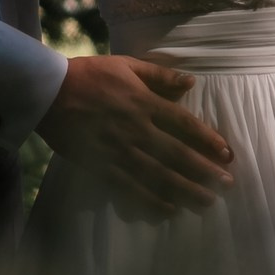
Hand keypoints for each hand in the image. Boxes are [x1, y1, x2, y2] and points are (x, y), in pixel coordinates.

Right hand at [36, 53, 233, 219]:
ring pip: (157, 175)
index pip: (183, 123)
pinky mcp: (100, 165)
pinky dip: (150, 200)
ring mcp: (118, 150)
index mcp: (143, 102)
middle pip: (176, 154)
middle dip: (203, 171)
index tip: (227, 154)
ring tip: (206, 202)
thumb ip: (159, 74)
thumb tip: (191, 82)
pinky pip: (129, 187)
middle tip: (226, 185)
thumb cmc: (88, 75)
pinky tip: (168, 210)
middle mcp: (135, 129)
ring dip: (184, 190)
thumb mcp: (126, 65)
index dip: (207, 140)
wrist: (46, 92)